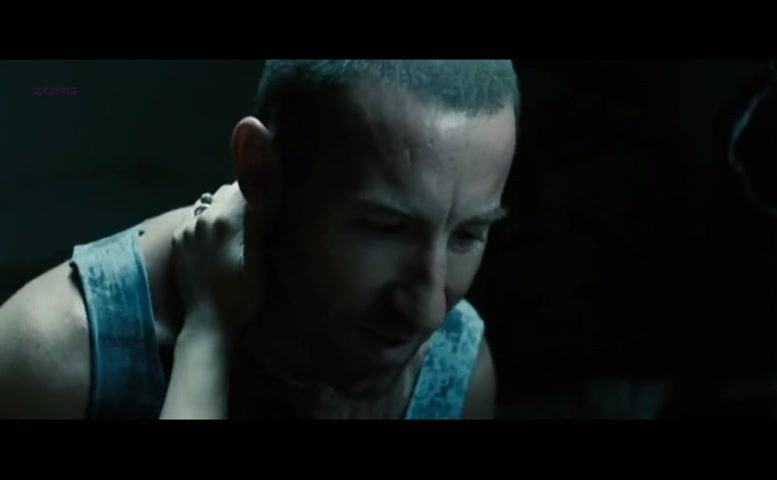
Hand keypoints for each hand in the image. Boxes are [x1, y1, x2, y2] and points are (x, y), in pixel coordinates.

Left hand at [172, 183, 263, 335]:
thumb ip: (258, 223)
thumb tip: (265, 189)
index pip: (244, 187)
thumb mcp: (258, 263)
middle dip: (241, 198)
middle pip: (225, 192)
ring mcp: (186, 228)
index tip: (269, 202)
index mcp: (225, 220)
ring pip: (209, 203)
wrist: (207, 322)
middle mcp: (202, 217)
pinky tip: (216, 239)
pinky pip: (195, 217)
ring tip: (235, 228)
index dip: (260, 191)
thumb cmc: (241, 296)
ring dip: (223, 209)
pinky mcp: (177, 239)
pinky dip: (207, 220)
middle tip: (255, 217)